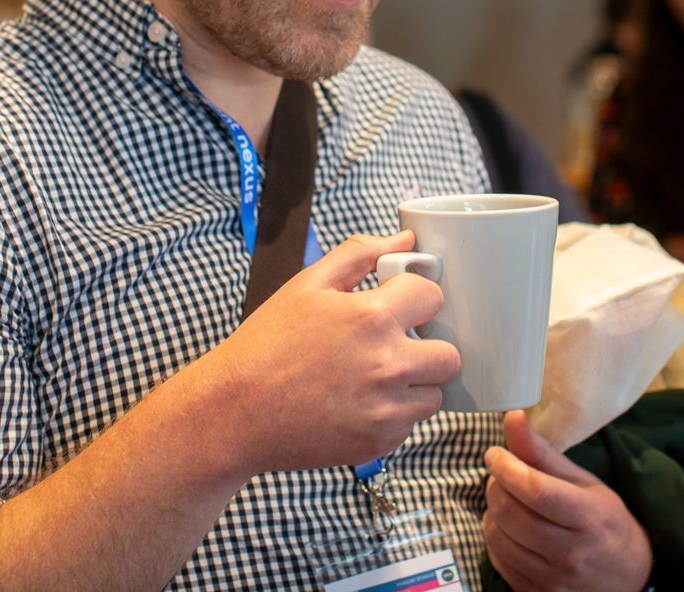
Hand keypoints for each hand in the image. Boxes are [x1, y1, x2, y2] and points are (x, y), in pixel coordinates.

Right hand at [198, 231, 459, 472]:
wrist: (235, 411)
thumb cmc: (266, 347)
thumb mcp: (307, 285)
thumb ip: (359, 254)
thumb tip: (404, 239)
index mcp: (371, 319)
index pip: (432, 296)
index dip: (415, 294)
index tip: (400, 303)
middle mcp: (387, 366)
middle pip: (448, 354)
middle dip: (427, 345)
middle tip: (396, 344)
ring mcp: (386, 410)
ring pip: (434, 394)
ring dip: (415, 383)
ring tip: (377, 376)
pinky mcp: (379, 443)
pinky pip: (411, 424)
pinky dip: (394, 413)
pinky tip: (360, 402)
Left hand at [484, 410, 649, 591]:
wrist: (626, 577)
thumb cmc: (604, 523)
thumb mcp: (584, 483)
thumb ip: (545, 453)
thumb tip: (513, 417)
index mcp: (590, 519)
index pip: (537, 491)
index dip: (508, 468)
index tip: (495, 454)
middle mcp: (571, 554)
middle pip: (512, 514)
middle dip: (496, 485)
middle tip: (501, 473)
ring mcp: (553, 580)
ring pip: (499, 537)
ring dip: (492, 510)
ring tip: (505, 497)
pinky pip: (498, 560)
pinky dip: (495, 536)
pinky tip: (507, 525)